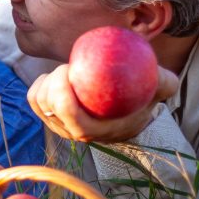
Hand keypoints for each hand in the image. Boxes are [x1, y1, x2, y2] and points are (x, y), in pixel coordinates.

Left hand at [27, 63, 177, 142]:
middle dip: (52, 81)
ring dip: (46, 82)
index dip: (60, 91)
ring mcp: (58, 126)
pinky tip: (54, 75)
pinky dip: (39, 84)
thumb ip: (164, 82)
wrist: (130, 112)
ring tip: (66, 70)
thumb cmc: (142, 98)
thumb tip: (159, 73)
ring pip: (39, 102)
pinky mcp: (49, 117)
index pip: (67, 114)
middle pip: (47, 106)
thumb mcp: (160, 89)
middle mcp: (71, 132)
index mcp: (92, 130)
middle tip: (69, 65)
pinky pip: (34, 98)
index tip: (70, 68)